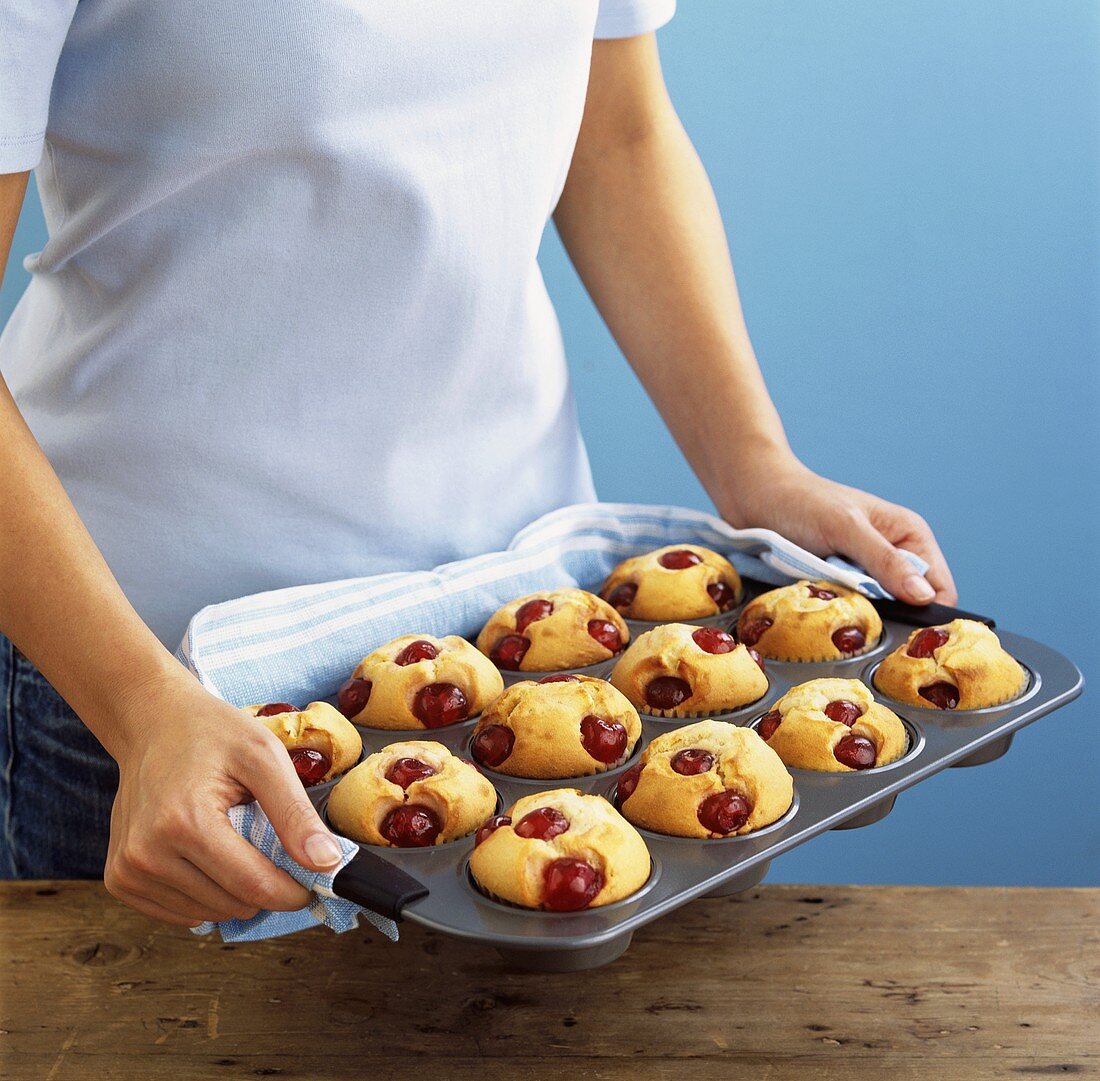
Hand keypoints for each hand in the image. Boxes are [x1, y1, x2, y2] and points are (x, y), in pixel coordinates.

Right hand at [103, 676, 343, 926]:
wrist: (153, 722)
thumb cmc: (212, 733)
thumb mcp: (265, 758)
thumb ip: (295, 813)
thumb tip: (326, 864)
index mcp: (184, 822)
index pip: (252, 886)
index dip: (292, 892)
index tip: (313, 882)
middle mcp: (147, 853)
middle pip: (232, 904)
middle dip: (265, 887)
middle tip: (274, 848)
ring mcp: (128, 870)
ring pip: (207, 914)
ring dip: (234, 892)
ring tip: (236, 842)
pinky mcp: (120, 879)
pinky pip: (179, 913)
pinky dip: (206, 894)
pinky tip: (209, 857)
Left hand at [722, 457, 957, 605]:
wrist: (754, 495)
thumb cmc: (801, 502)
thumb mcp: (846, 528)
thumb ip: (885, 561)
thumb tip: (924, 597)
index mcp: (909, 535)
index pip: (938, 589)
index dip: (928, 614)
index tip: (906, 634)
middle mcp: (892, 554)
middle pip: (908, 605)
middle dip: (890, 616)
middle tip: (861, 619)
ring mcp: (863, 571)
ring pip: (877, 611)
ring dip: (859, 614)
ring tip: (837, 606)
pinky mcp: (837, 582)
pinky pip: (849, 608)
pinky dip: (838, 610)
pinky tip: (823, 605)